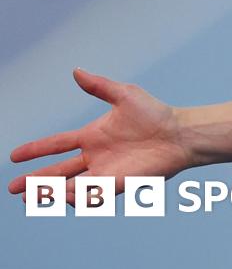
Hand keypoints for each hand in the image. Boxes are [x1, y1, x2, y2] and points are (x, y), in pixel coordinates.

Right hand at [8, 69, 191, 204]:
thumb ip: (99, 86)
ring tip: (34, 195)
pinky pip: (93, 194)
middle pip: (58, 171)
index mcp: (93, 136)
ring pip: (71, 186)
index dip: (36, 150)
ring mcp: (106, 172)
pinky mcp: (119, 183)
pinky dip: (78, 197)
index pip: (57, 144)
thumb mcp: (124, 95)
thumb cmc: (156, 113)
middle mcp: (96, 156)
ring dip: (53, 192)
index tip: (15, 156)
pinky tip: (67, 195)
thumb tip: (76, 71)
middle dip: (36, 181)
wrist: (179, 133)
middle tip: (13, 188)